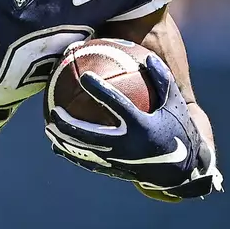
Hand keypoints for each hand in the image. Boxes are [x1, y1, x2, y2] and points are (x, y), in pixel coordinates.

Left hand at [45, 52, 221, 198]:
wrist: (181, 171)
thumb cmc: (179, 131)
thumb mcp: (176, 104)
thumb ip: (163, 80)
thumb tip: (148, 57)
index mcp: (142, 126)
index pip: (117, 105)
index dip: (100, 90)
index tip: (85, 76)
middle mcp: (128, 144)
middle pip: (91, 134)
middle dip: (69, 124)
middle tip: (54, 111)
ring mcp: (119, 160)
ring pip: (85, 151)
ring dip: (64, 141)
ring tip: (48, 128)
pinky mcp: (114, 170)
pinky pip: (89, 162)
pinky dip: (72, 155)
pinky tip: (57, 147)